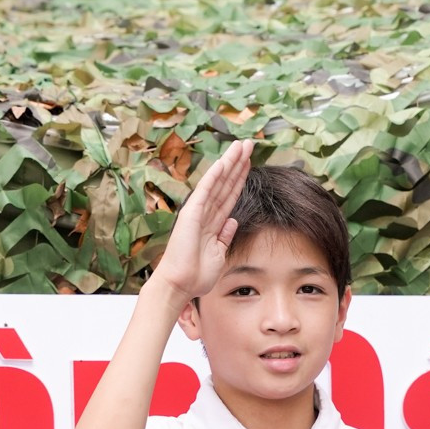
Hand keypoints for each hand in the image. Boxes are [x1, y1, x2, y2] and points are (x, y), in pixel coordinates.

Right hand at [149, 140, 251, 298]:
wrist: (180, 284)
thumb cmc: (196, 274)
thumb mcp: (219, 253)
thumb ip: (225, 236)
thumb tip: (232, 222)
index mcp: (213, 223)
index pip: (229, 195)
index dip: (240, 178)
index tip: (249, 162)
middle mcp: (205, 213)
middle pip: (226, 183)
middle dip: (238, 163)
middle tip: (249, 144)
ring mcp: (198, 211)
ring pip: (218, 181)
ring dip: (230, 163)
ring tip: (242, 146)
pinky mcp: (192, 213)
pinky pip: (205, 190)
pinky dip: (215, 175)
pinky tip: (224, 162)